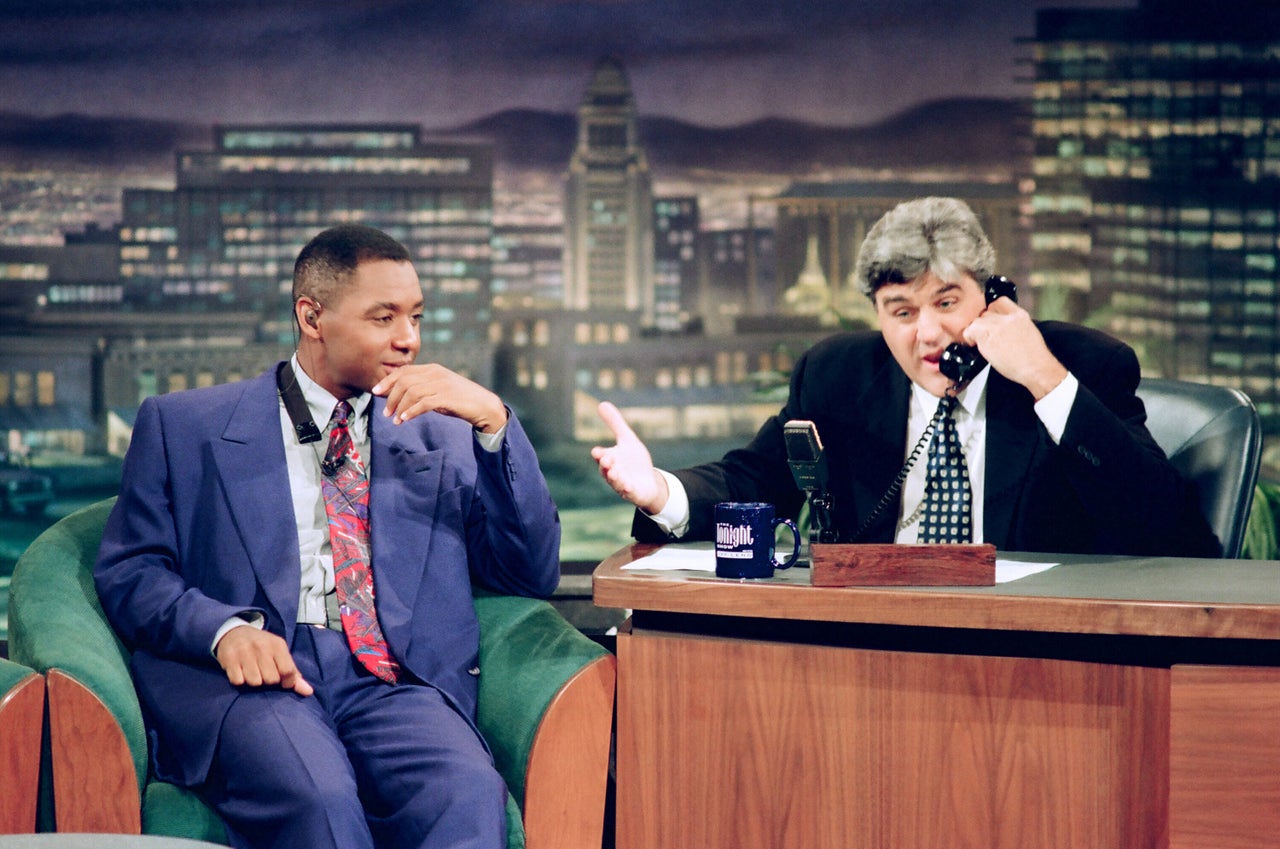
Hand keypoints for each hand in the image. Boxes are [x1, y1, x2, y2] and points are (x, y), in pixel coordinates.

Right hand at [215, 625, 313, 695]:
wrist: (235, 633)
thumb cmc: (262, 647)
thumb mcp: (280, 654)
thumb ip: (294, 674)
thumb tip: (308, 692)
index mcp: (277, 645)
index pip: (288, 671)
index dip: (287, 682)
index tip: (282, 681)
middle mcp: (262, 647)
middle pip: (271, 679)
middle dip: (268, 681)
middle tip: (264, 673)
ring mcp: (245, 652)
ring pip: (254, 682)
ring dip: (253, 681)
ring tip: (252, 672)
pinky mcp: (229, 658)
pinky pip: (238, 681)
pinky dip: (239, 680)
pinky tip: (240, 671)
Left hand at [372, 364, 507, 432]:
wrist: (484, 406)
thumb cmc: (460, 400)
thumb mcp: (439, 390)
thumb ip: (422, 389)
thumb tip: (399, 396)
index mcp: (432, 369)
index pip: (404, 371)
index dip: (387, 381)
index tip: (376, 392)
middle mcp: (436, 373)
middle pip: (404, 381)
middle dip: (391, 397)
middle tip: (386, 412)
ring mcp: (442, 384)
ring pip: (411, 392)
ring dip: (400, 407)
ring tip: (396, 420)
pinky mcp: (447, 397)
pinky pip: (423, 403)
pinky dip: (412, 411)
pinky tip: (405, 419)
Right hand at [591, 402, 668, 514]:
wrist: (648, 481)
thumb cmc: (634, 461)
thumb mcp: (627, 439)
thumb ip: (615, 423)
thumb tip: (601, 403)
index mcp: (609, 459)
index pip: (601, 457)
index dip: (599, 455)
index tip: (597, 451)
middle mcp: (613, 473)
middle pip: (606, 470)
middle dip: (606, 465)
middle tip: (607, 459)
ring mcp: (622, 484)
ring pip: (615, 482)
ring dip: (614, 478)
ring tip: (615, 473)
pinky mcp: (632, 493)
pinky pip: (628, 492)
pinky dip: (627, 490)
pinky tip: (629, 487)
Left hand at [962, 297, 1067, 399]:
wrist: (1036, 368)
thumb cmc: (1033, 357)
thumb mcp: (1028, 332)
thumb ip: (1013, 325)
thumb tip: (1001, 328)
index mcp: (1020, 315)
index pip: (999, 301)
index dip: (992, 311)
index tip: (990, 319)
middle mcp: (1007, 318)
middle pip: (986, 312)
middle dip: (984, 324)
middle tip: (986, 336)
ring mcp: (996, 326)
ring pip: (977, 321)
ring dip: (977, 331)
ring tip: (981, 342)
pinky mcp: (987, 337)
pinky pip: (970, 331)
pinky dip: (970, 338)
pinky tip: (974, 344)